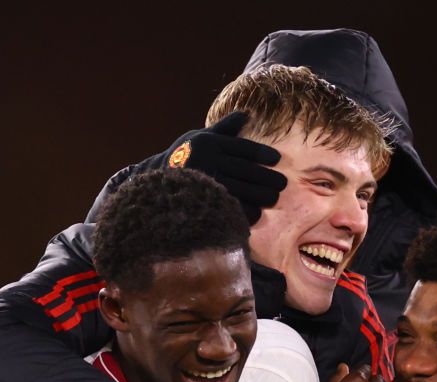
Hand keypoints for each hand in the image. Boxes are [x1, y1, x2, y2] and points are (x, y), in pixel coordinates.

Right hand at [167, 111, 287, 223]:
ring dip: (261, 196)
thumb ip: (223, 129)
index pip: (241, 148)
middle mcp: (206, 161)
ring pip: (241, 190)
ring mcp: (203, 183)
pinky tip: (257, 213)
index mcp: (207, 143)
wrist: (153, 185)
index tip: (277, 159)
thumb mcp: (198, 138)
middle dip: (267, 177)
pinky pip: (229, 208)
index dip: (262, 153)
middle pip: (245, 170)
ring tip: (274, 197)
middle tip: (283, 183)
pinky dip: (245, 212)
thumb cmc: (182, 158)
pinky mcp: (202, 204)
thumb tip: (246, 114)